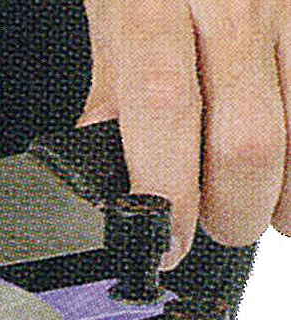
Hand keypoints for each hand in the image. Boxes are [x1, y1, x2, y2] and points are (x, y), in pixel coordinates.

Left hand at [79, 0, 290, 268]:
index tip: (164, 238)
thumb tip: (104, 163)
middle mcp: (232, 2)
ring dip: (287, 192)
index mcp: (153, 3)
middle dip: (234, 208)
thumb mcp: (112, 10)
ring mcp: (288, 6)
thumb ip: (112, 87)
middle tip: (214, 226)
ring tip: (264, 212)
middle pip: (249, 136)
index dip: (167, 189)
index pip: (163, 109)